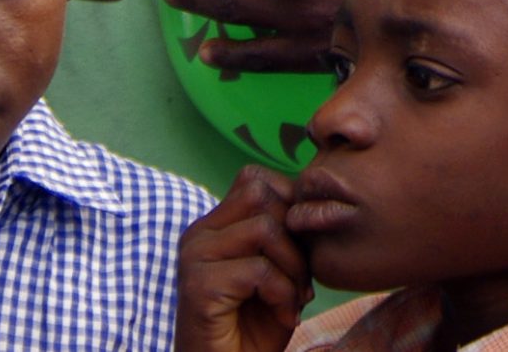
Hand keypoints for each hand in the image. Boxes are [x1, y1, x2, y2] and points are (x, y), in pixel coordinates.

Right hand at [177, 166, 314, 351]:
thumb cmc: (257, 327)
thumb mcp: (278, 271)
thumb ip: (284, 234)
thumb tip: (313, 201)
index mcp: (214, 225)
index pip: (255, 179)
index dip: (290, 206)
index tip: (304, 250)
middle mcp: (198, 234)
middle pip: (261, 195)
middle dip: (295, 237)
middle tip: (304, 280)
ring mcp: (194, 257)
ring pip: (264, 228)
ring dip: (294, 267)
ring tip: (296, 299)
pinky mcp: (199, 285)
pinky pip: (259, 270)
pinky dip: (283, 295)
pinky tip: (286, 318)